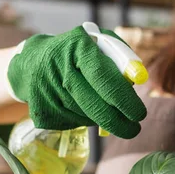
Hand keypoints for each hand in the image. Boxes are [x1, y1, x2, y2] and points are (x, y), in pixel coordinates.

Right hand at [7, 25, 146, 137]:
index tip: (140, 114)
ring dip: (103, 119)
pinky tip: (79, 106)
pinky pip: (74, 124)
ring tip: (101, 106)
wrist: (34, 63)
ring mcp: (48, 92)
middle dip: (120, 122)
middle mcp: (60, 70)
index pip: (104, 77)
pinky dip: (85, 120)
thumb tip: (137, 83)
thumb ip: (124, 59)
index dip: (124, 99)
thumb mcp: (101, 44)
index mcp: (78, 47)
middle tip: (134, 129)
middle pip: (96, 106)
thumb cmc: (79, 53)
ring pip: (87, 118)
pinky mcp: (42, 112)